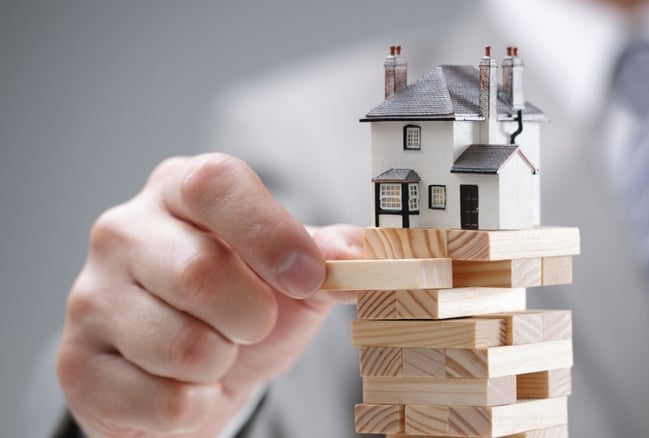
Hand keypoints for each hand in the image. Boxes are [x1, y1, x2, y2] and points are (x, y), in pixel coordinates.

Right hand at [57, 153, 362, 436]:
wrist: (192, 371)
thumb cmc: (242, 306)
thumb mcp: (293, 275)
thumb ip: (330, 256)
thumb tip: (361, 253)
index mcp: (180, 191)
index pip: (216, 184)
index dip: (270, 233)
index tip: (308, 276)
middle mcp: (124, 231)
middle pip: (201, 273)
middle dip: (252, 317)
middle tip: (253, 325)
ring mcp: (90, 296)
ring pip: (183, 347)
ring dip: (222, 365)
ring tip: (214, 354)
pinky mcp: (76, 362)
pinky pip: (163, 401)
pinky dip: (196, 406)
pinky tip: (185, 385)